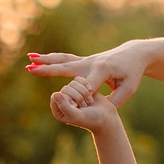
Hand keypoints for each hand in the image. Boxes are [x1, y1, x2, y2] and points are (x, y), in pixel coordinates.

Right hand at [26, 43, 146, 106]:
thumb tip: (98, 109)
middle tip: (31, 70)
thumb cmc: (132, 73)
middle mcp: (91, 63)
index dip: (82, 96)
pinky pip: (65, 60)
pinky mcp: (84, 61)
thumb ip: (115, 100)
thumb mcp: (129, 89)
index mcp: (102, 70)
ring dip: (45, 60)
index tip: (72, 105)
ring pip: (63, 60)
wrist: (133, 54)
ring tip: (29, 58)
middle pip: (66, 68)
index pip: (87, 86)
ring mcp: (86, 61)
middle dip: (48, 69)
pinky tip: (37, 58)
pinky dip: (51, 59)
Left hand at [48, 76, 123, 136]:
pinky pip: (79, 79)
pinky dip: (86, 85)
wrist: (107, 116)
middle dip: (78, 96)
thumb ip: (65, 107)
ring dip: (84, 92)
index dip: (68, 99)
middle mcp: (63, 101)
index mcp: (58, 110)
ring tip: (89, 102)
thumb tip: (55, 94)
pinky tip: (91, 92)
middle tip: (85, 106)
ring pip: (73, 83)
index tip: (76, 107)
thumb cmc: (91, 119)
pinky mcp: (80, 86)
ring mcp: (71, 93)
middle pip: (65, 88)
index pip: (56, 96)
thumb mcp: (77, 115)